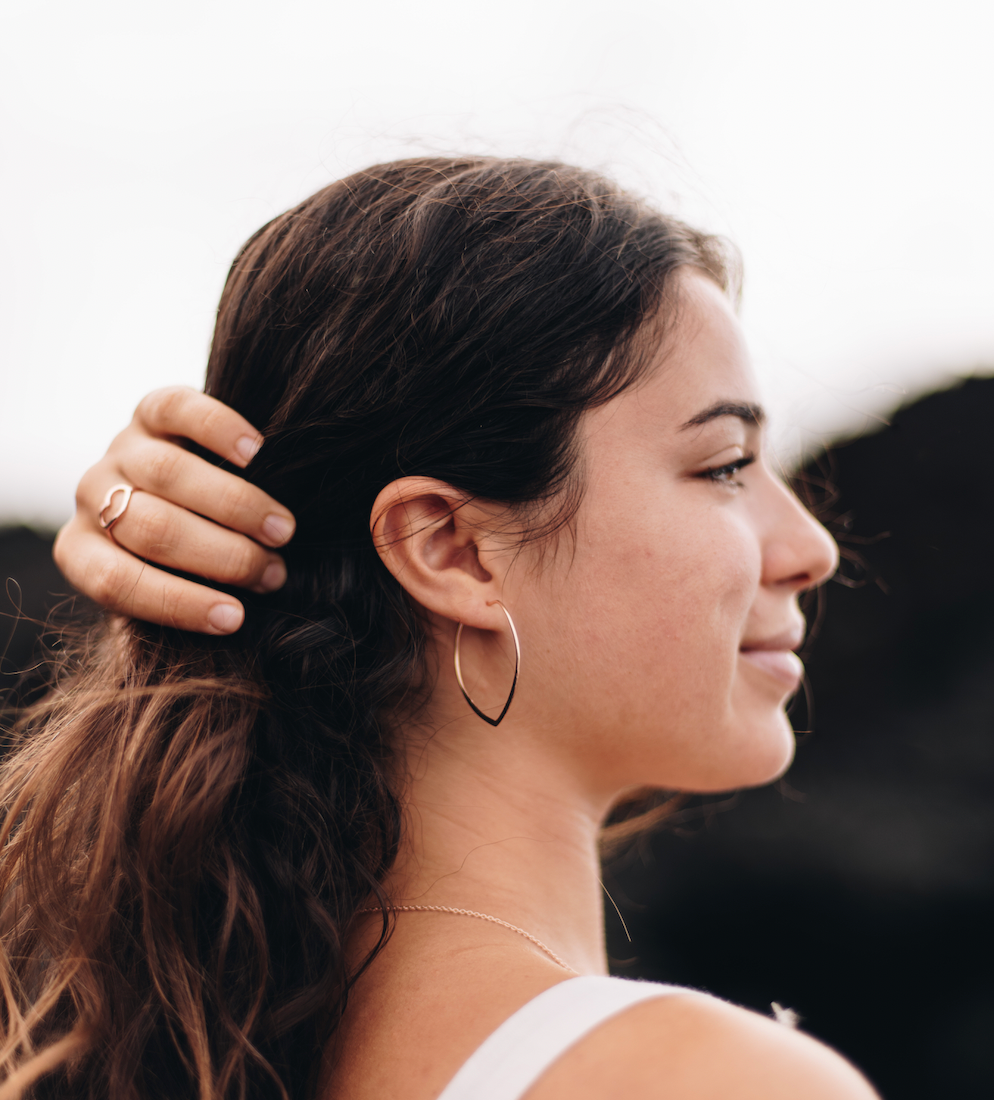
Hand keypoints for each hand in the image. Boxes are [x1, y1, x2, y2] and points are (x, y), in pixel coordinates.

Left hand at [54, 387, 295, 634]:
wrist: (184, 491)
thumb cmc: (185, 561)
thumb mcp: (173, 589)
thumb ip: (186, 600)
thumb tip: (236, 618)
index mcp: (82, 552)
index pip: (116, 582)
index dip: (180, 603)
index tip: (236, 619)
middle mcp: (94, 497)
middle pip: (152, 527)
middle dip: (222, 556)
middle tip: (273, 573)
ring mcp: (120, 450)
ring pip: (168, 473)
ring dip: (236, 506)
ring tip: (283, 530)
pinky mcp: (150, 411)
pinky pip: (177, 409)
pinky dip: (221, 430)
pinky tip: (259, 453)